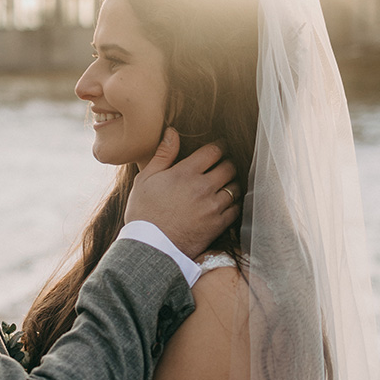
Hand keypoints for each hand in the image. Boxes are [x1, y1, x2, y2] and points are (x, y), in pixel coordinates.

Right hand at [124, 128, 239, 258]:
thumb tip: (173, 132)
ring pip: (235, 187)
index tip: (218, 147)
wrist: (149, 248)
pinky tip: (225, 203)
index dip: (219, 146)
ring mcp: (212, 206)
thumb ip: (163, 154)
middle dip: (227, 163)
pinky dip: (234, 203)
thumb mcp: (145, 179)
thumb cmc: (143, 212)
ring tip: (224, 184)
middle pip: (229, 166)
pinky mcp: (217, 224)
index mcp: (185, 173)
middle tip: (222, 165)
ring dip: (232, 183)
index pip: (214, 150)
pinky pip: (236, 208)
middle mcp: (203, 187)